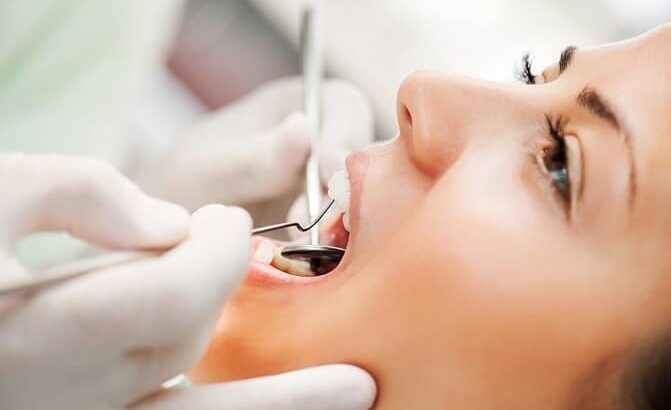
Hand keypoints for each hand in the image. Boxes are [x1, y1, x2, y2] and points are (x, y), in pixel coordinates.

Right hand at [0, 154, 375, 409]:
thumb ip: (76, 193)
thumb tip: (169, 223)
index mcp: (36, 332)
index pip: (175, 290)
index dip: (216, 247)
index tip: (219, 219)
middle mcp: (61, 395)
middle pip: (189, 339)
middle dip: (222, 285)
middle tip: (231, 244)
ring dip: (280, 400)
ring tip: (358, 394)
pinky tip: (312, 407)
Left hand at [135, 77, 373, 227]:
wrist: (165, 238)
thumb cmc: (175, 190)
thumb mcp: (205, 171)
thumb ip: (254, 158)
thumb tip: (304, 132)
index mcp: (291, 106)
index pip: (343, 105)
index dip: (345, 138)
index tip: (328, 180)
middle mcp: (316, 142)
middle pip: (365, 154)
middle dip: (347, 191)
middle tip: (315, 228)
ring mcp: (323, 185)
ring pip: (363, 198)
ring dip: (342, 226)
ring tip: (305, 250)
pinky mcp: (323, 226)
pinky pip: (347, 233)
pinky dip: (334, 249)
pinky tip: (308, 263)